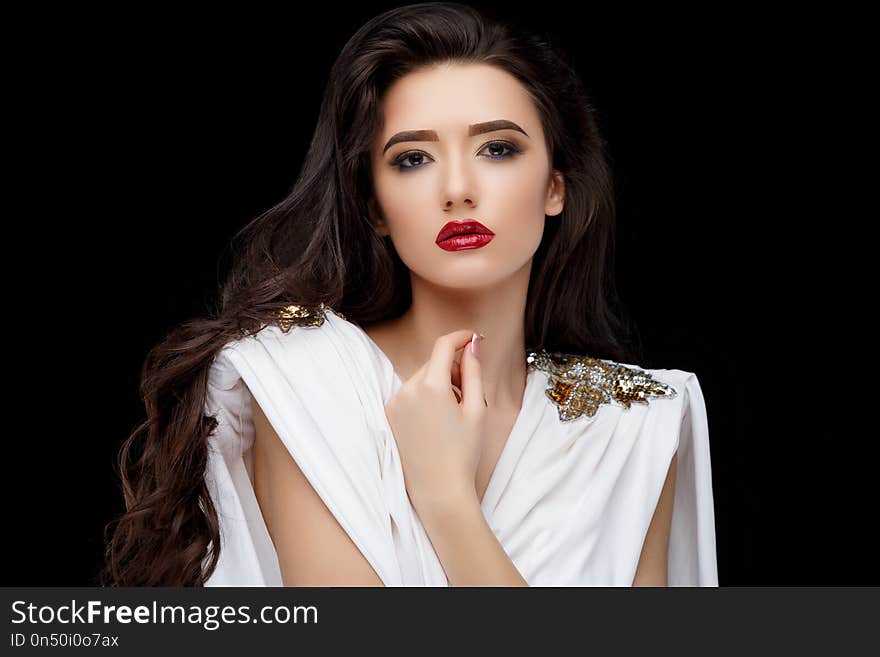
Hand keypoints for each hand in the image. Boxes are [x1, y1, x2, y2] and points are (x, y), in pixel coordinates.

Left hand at [383, 330, 486, 513]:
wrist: (439, 489)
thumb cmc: (462, 453)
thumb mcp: (476, 410)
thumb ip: (474, 372)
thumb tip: (472, 345)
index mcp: (431, 386)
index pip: (444, 345)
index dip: (460, 337)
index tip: (472, 338)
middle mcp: (407, 390)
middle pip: (433, 363)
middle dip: (453, 368)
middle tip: (469, 393)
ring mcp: (394, 403)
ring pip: (421, 379)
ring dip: (438, 385)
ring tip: (452, 413)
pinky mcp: (389, 415)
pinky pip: (409, 394)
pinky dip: (423, 398)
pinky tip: (435, 422)